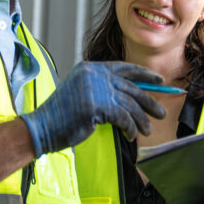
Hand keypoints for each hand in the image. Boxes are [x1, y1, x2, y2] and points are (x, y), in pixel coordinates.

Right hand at [20, 61, 166, 155]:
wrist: (43, 127)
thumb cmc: (63, 115)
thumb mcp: (83, 92)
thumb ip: (103, 88)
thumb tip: (133, 95)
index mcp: (91, 68)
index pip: (123, 67)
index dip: (144, 74)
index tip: (159, 81)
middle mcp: (94, 75)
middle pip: (131, 87)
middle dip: (149, 101)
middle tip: (161, 113)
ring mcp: (96, 89)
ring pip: (130, 104)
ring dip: (141, 120)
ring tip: (147, 131)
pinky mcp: (97, 106)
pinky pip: (124, 118)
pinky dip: (130, 129)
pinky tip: (130, 136)